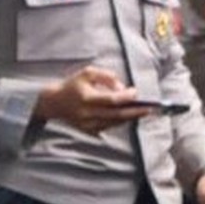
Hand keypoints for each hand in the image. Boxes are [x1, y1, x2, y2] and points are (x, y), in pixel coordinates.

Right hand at [33, 66, 153, 133]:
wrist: (54, 103)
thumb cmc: (73, 85)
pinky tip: (130, 115)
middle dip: (135, 111)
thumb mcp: (88, 73)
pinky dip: (120, 121)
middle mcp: (87, 114)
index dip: (126, 97)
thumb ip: (107, 77)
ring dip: (130, 117)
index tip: (136, 91)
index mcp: (86, 98)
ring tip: (144, 111)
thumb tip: (122, 87)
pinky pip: (109, 126)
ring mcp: (87, 124)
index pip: (111, 100)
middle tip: (151, 108)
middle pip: (116, 115)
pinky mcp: (89, 130)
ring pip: (114, 122)